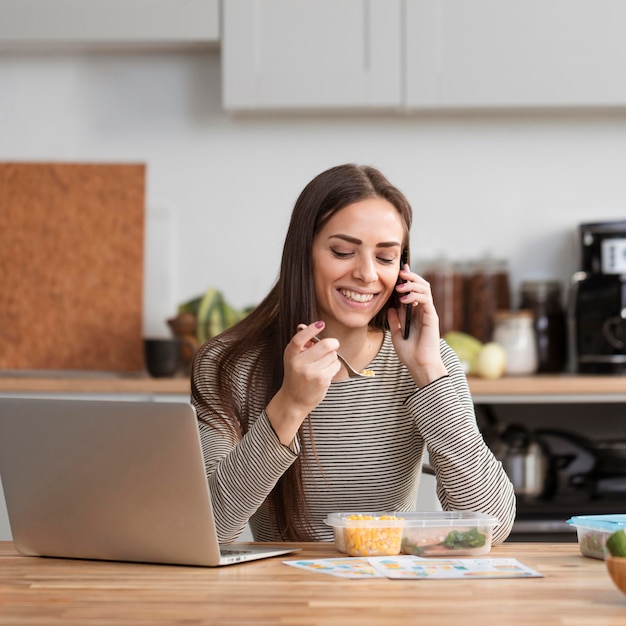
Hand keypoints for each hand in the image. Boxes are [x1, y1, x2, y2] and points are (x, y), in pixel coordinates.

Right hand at [266, 321, 340, 444]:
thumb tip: (307, 326)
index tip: (320, 324)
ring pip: (333, 355)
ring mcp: (311, 372)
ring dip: (332, 357)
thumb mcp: (293, 358)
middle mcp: (299, 363)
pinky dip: (334, 367)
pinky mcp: (322, 380)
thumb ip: (301, 344)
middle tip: (332, 345)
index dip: (311, 330)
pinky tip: (326, 372)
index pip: (299, 339)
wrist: (294, 400)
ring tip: (323, 364)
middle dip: (332, 343)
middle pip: (325, 345)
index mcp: (290, 354)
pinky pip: (336, 365)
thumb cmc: (296, 376)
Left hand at [387, 265, 447, 386]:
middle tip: (400, 272)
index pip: (412, 291)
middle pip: (421, 285)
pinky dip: (415, 295)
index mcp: (414, 313)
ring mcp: (428, 312)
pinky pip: (426, 299)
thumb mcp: (396, 334)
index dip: (406, 280)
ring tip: (399, 287)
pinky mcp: (431, 317)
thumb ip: (394, 320)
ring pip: (425, 289)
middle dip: (411, 277)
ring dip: (412, 284)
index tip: (398, 272)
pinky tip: (404, 299)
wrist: (419, 365)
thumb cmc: (410, 353)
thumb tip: (390, 307)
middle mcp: (422, 310)